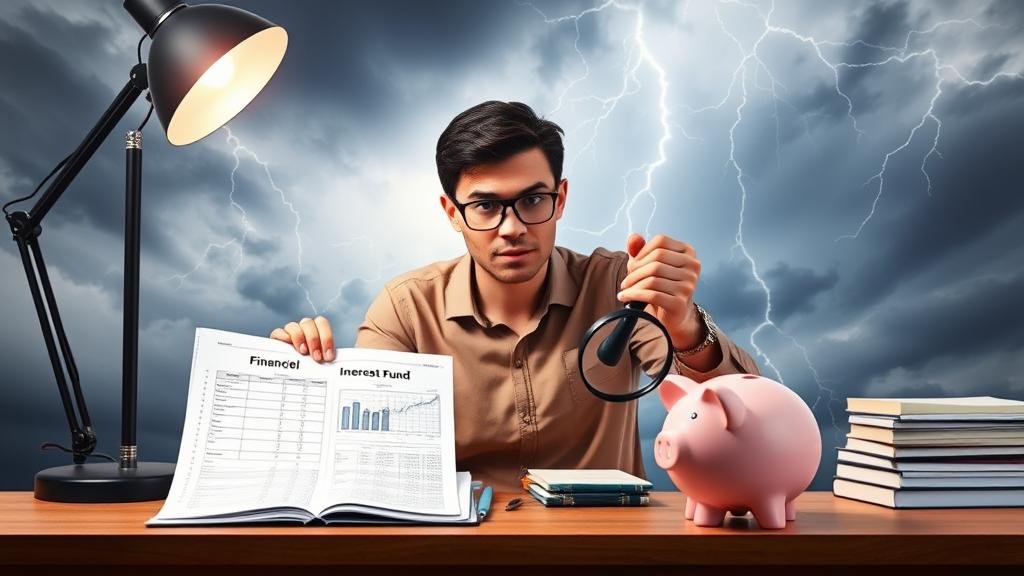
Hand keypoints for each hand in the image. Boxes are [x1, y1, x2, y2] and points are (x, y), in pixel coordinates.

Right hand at [269, 315, 334, 362]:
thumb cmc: (309, 365)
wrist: (290, 372)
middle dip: (313, 340)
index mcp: (315, 329)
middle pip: (308, 323)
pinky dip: (284, 337)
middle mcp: (302, 328)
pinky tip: (289, 346)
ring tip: (303, 352)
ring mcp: (289, 331)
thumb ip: (324, 358)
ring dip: (299, 338)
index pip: (322, 323)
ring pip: (293, 326)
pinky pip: (278, 332)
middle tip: (316, 357)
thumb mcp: (318, 361)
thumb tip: (331, 360)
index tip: (328, 356)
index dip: (326, 338)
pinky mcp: (276, 338)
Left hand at [617, 233, 702, 349]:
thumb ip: (640, 249)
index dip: (641, 251)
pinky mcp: (680, 303)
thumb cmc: (662, 285)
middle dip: (635, 270)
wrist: (674, 314)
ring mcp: (689, 285)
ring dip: (632, 284)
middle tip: (626, 280)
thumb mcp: (650, 264)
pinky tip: (624, 297)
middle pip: (656, 260)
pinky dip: (634, 295)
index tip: (632, 264)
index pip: (660, 241)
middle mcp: (693, 266)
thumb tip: (632, 238)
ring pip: (652, 278)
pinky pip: (652, 295)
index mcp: (688, 252)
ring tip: (625, 289)